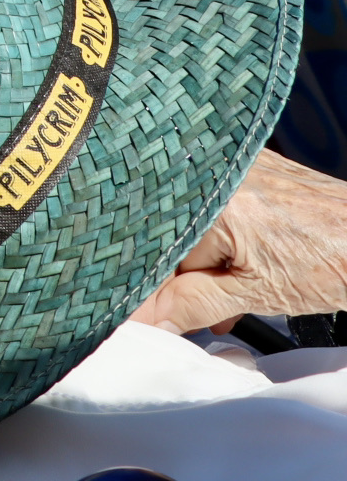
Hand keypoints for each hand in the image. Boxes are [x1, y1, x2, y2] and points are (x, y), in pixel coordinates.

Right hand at [131, 151, 346, 333]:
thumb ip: (195, 304)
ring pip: (195, 219)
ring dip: (207, 254)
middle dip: (189, 274)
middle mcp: (217, 173)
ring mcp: (233, 163)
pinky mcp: (250, 162)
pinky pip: (215, 198)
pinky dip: (223, 228)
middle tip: (214, 307)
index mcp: (214, 203)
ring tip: (241, 282)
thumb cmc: (336, 261)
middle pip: (175, 234)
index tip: (164, 313)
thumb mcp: (259, 294)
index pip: (160, 254)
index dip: (162, 290)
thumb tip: (152, 318)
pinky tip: (245, 253)